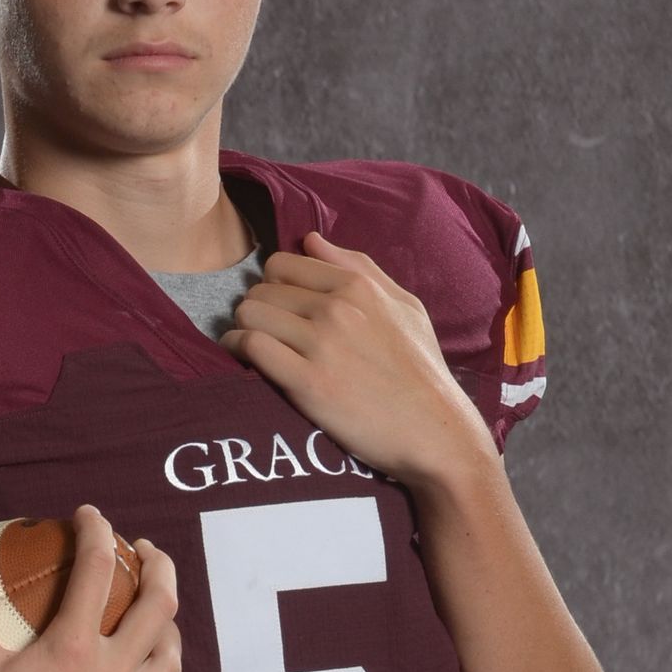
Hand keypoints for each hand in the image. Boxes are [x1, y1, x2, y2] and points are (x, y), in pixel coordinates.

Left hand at [220, 230, 493, 486]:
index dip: (275, 284)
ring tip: (254, 344)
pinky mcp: (306, 382)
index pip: (284, 264)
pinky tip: (246, 359)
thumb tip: (311, 240)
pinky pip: (251, 346)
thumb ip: (359, 268)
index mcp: (358, 285)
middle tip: (268, 331)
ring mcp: (320, 344)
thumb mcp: (404, 306)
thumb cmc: (421, 369)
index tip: (280, 306)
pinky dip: (239, 349)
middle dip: (258, 307)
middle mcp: (337, 308)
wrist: (433, 431)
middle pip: (261, 288)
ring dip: (244, 328)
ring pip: (249, 313)